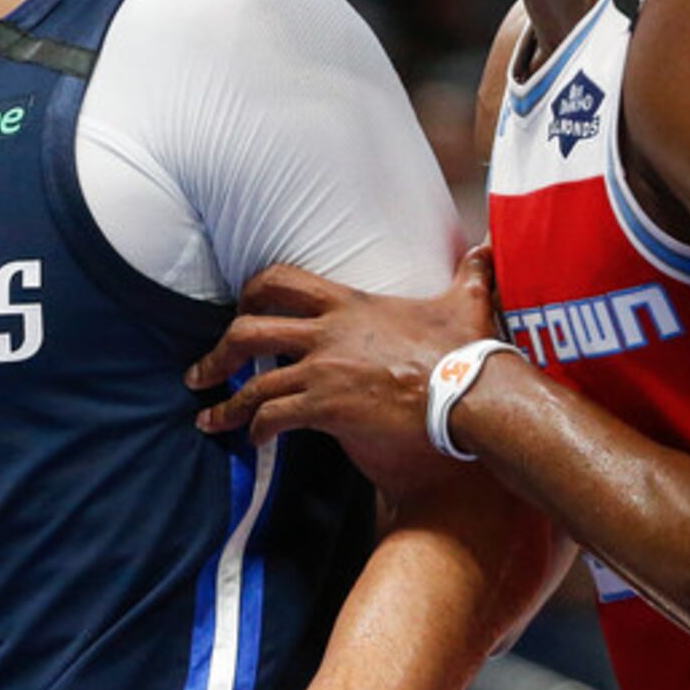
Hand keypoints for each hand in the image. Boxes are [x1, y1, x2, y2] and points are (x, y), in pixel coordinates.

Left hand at [188, 249, 500, 485]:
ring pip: (253, 383)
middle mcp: (326, 333)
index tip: (240, 309)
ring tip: (209, 419)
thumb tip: (488, 249)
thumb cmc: (469, 351)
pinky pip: (274, 417)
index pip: (282, 281)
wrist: (472, 392)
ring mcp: (323, 370)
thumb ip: (471, 273)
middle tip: (201, 371)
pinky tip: (254, 440)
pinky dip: (257, 429)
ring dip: (226, 403)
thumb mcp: (467, 301)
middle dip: (218, 352)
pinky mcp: (327, 406)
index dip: (252, 293)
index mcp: (349, 303)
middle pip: (248, 330)